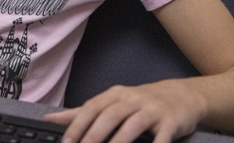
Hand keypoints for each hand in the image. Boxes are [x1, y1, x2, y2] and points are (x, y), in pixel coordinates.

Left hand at [43, 80, 204, 142]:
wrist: (183, 95)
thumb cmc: (141, 102)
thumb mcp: (113, 101)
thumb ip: (83, 111)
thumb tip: (51, 118)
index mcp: (115, 95)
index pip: (92, 107)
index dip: (78, 125)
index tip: (66, 142)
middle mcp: (132, 100)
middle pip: (110, 116)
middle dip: (94, 135)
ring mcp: (152, 110)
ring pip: (132, 125)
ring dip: (119, 142)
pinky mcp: (171, 122)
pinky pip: (162, 137)